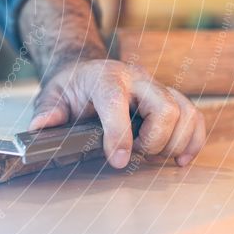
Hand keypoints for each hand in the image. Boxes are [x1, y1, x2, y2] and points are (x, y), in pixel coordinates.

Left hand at [28, 59, 205, 168]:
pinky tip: (179, 158)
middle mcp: (136, 78)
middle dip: (153, 141)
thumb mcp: (52, 95)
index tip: (119, 161)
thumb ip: (48, 111)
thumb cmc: (71, 87)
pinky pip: (194, 116)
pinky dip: (193, 140)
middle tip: (134, 156)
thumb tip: (39, 126)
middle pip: (164, 108)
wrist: (87, 71)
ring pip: (185, 112)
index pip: (117, 102)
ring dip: (174, 143)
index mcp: (104, 77)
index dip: (120, 135)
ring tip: (153, 157)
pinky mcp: (171, 98)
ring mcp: (157, 87)